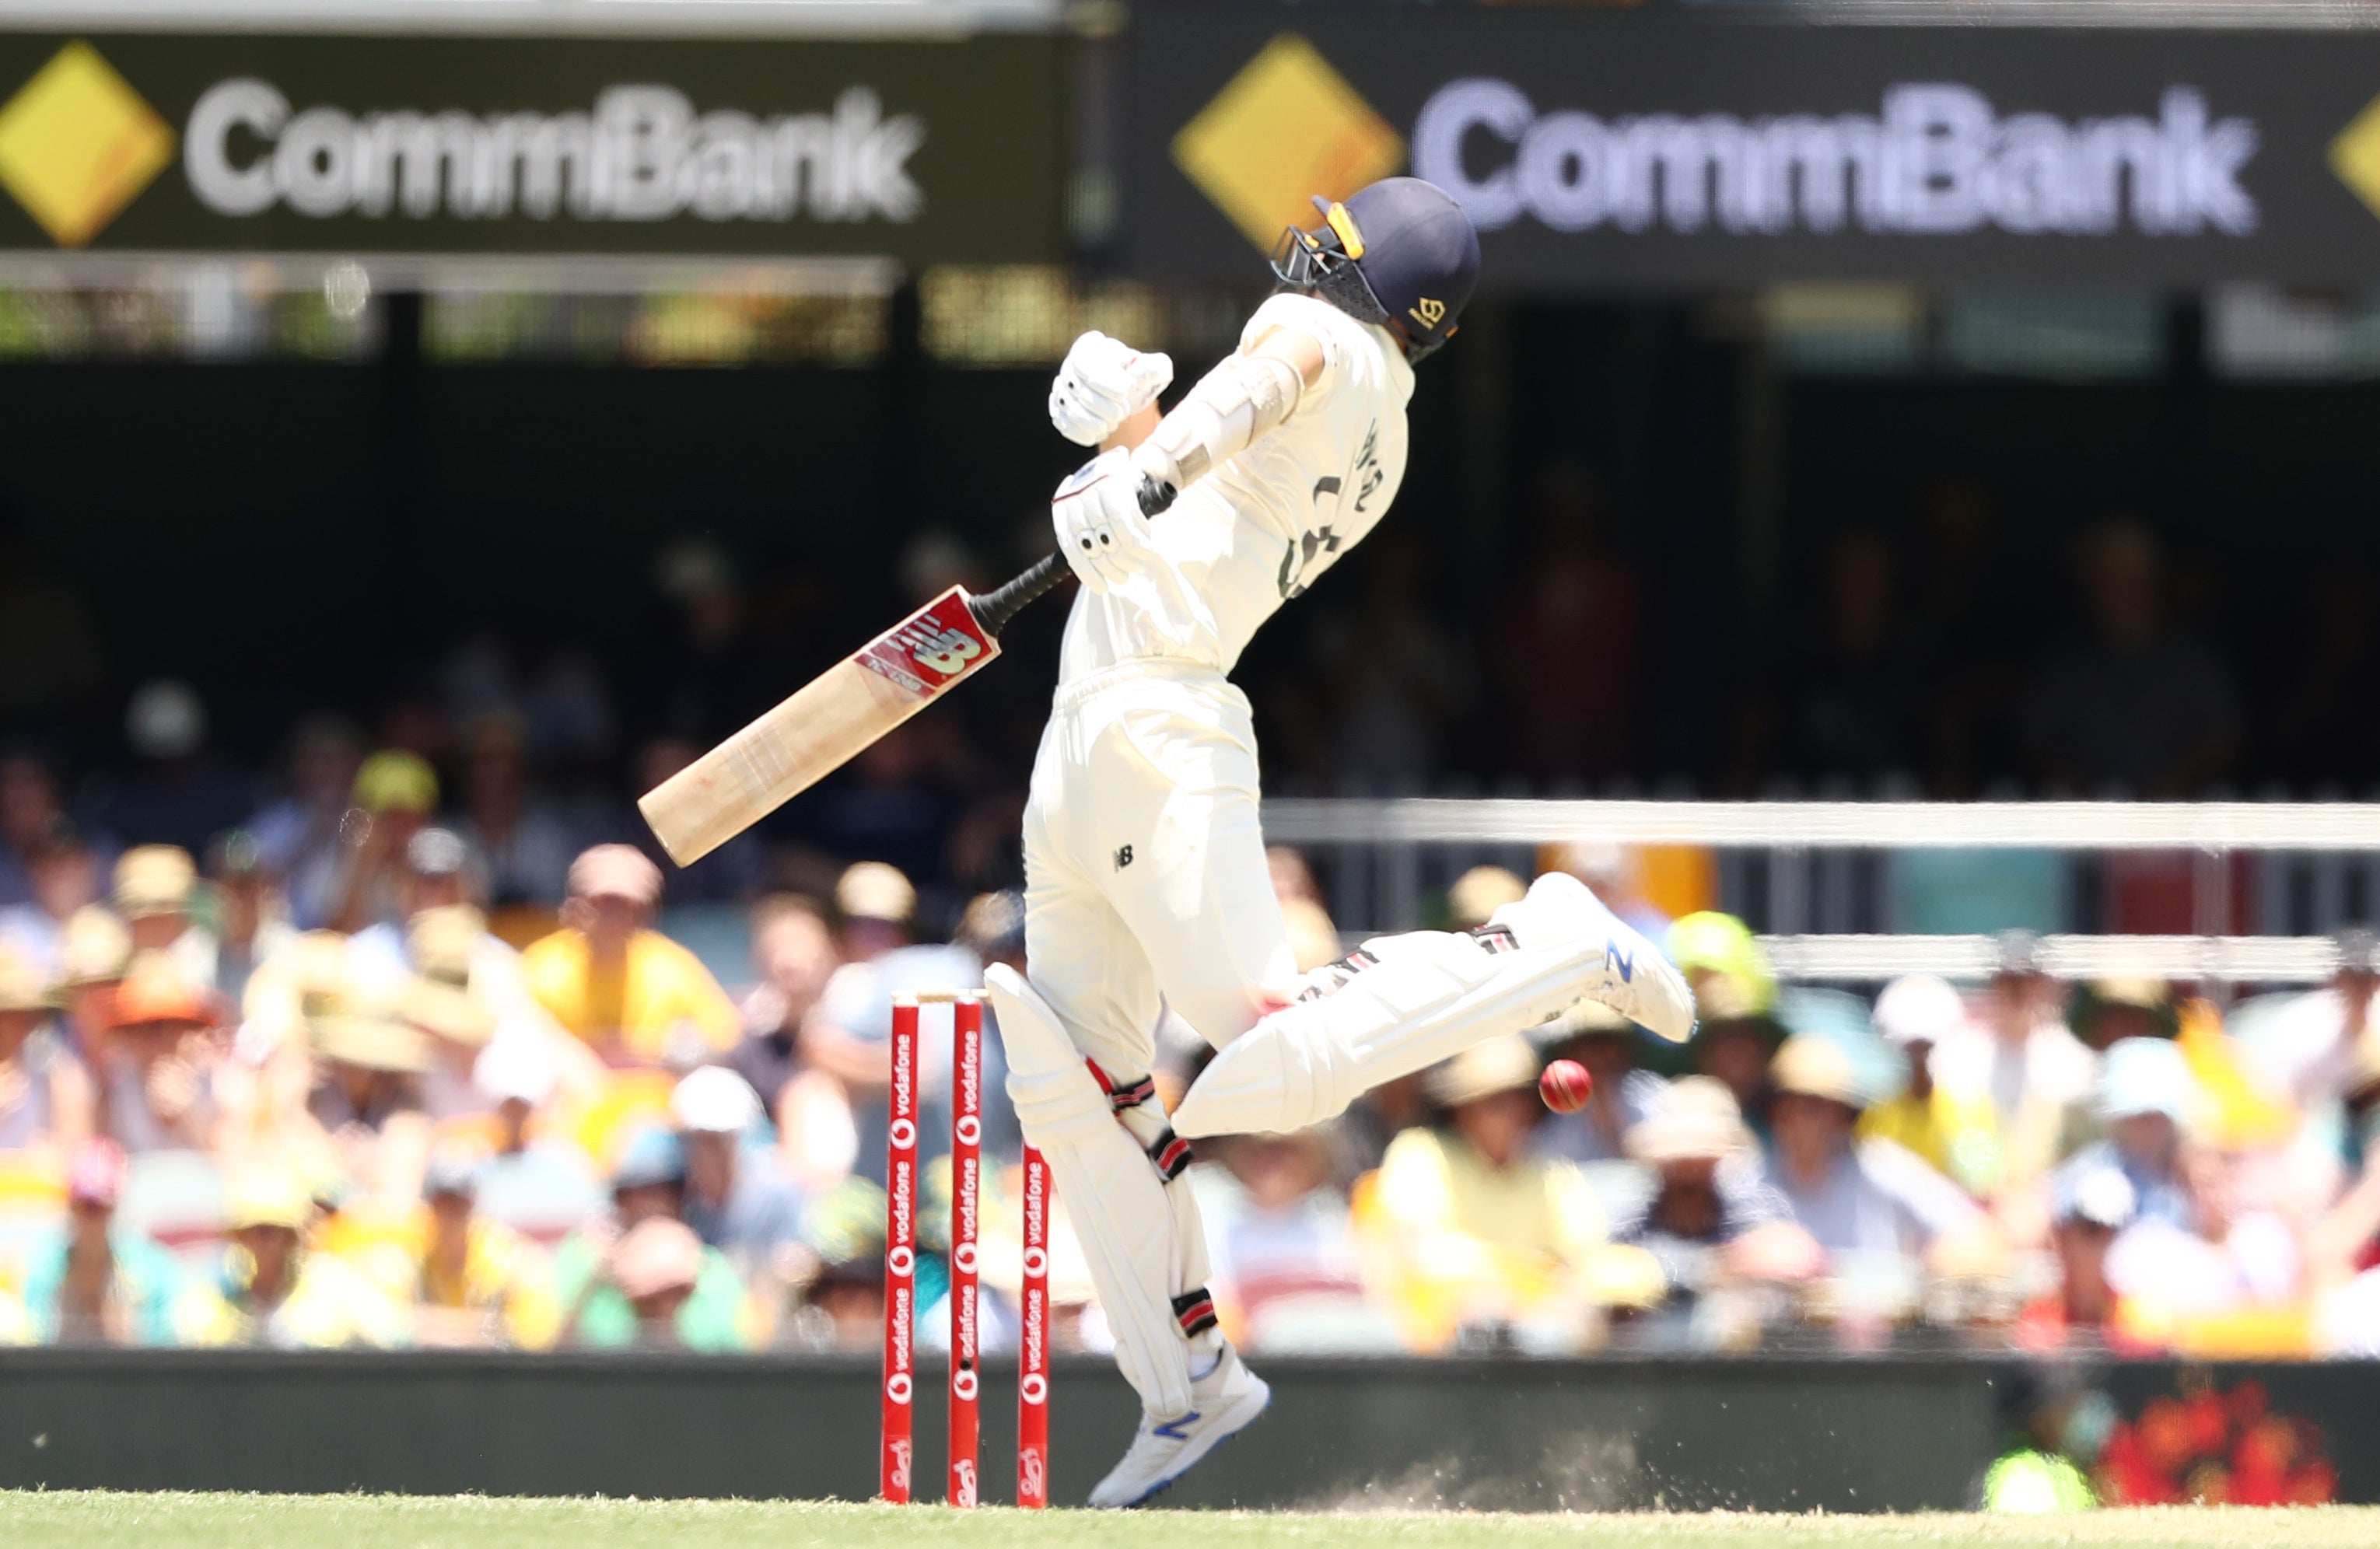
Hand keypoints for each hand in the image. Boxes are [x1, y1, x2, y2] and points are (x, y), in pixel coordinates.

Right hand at [1048, 331, 1172, 447]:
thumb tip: (1134, 371)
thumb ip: (1153, 368)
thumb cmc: (1141, 379)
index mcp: (1090, 346)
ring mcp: (1061, 389)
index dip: (1105, 381)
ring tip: (1114, 423)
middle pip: (1077, 388)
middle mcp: (1070, 365)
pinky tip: (1100, 433)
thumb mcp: (1156, 369)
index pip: (1085, 364)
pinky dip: (1083, 432)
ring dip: (1095, 421)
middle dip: (1103, 405)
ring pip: (1070, 408)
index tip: (1126, 392)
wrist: (1128, 398)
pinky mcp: (1059, 411)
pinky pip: (1064, 424)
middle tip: (1123, 411)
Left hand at [1051, 449, 1157, 594]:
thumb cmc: (1108, 497)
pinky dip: (1138, 543)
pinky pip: (1125, 525)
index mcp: (1063, 507)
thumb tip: (1096, 570)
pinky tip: (1146, 550)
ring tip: (1136, 566)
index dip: (1087, 572)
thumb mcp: (1091, 514)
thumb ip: (1088, 537)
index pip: (1071, 547)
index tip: (1102, 588)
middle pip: (1091, 545)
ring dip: (1127, 559)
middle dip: (1110, 568)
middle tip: (1124, 579)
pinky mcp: (1115, 486)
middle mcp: (1075, 497)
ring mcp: (1094, 490)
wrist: (1126, 463)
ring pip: (1109, 538)